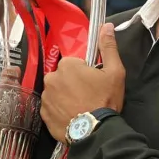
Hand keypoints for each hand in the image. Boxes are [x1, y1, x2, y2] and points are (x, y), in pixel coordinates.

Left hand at [41, 24, 124, 143]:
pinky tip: (72, 116)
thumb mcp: (115, 72)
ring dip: (65, 97)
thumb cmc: (105, 100)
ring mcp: (46, 98)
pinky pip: (51, 108)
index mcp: (67, 65)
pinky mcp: (44, 115)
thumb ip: (108, 47)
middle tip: (88, 96)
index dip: (85, 73)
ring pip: (56, 92)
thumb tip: (107, 26)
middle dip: (73, 84)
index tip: (94, 84)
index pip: (74, 64)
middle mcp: (51, 79)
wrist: (95, 131)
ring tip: (80, 108)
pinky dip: (59, 111)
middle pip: (63, 77)